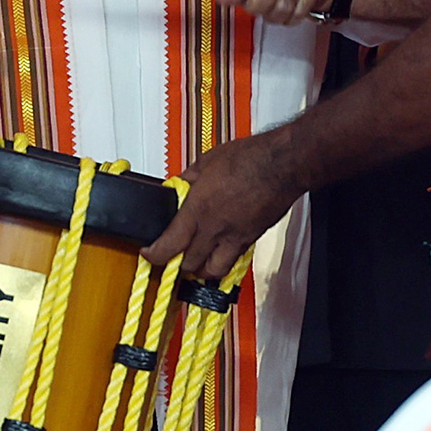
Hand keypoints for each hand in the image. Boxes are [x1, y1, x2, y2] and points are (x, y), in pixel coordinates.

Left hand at [143, 129, 300, 277]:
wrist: (281, 165)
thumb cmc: (248, 158)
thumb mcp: (205, 162)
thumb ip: (187, 180)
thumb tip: (177, 187)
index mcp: (199, 209)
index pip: (170, 244)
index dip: (155, 254)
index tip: (149, 253)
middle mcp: (216, 229)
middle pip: (190, 264)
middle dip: (178, 263)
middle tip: (172, 255)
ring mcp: (235, 237)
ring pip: (213, 271)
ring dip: (201, 270)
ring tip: (196, 260)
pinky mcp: (251, 239)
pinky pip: (233, 261)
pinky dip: (223, 261)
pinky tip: (220, 250)